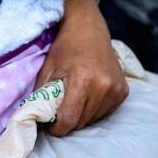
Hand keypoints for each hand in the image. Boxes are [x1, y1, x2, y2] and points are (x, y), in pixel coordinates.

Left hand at [35, 0, 127, 135]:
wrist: (89, 29)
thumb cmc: (66, 47)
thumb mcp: (48, 67)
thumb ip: (41, 94)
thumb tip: (34, 117)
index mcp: (83, 80)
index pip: (70, 119)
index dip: (57, 128)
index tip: (50, 126)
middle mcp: (103, 86)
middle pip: (81, 122)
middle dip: (67, 122)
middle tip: (59, 110)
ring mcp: (116, 89)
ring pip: (93, 119)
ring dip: (81, 116)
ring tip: (73, 99)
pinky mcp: (123, 91)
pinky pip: (105, 112)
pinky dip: (93, 110)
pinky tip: (87, 95)